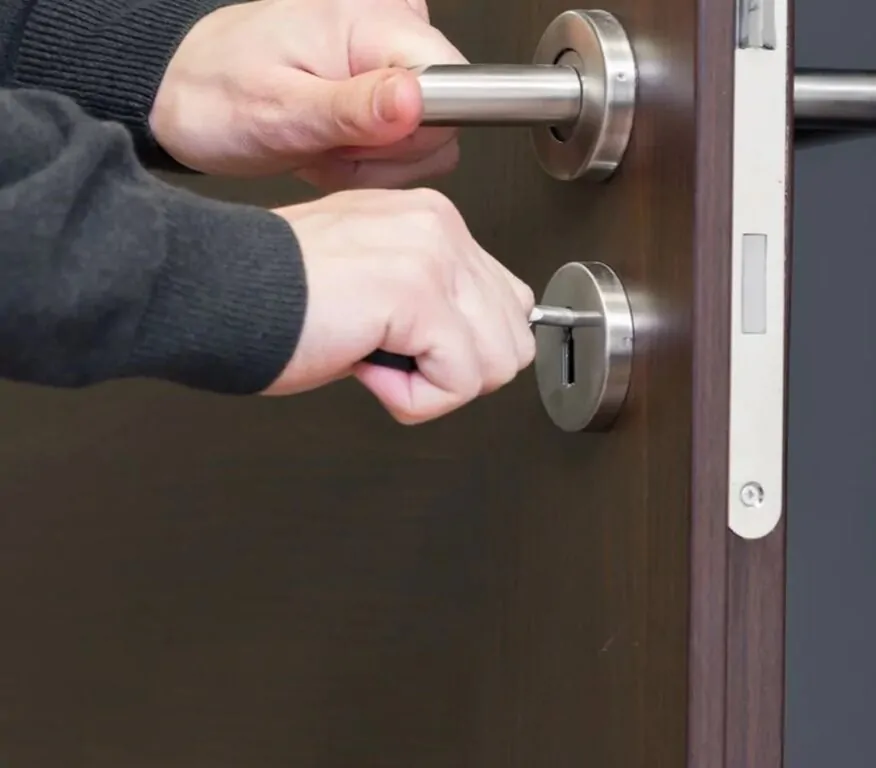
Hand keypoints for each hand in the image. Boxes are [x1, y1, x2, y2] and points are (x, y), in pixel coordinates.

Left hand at [151, 0, 462, 190]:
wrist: (184, 92)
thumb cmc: (215, 94)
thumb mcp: (278, 113)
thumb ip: (351, 110)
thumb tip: (416, 103)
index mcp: (370, 19)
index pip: (454, 86)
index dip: (410, 133)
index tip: (358, 138)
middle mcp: (388, 23)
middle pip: (445, 120)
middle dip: (385, 154)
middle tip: (329, 144)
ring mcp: (387, 51)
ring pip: (429, 139)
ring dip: (373, 161)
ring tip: (322, 141)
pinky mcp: (384, 77)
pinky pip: (409, 140)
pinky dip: (367, 156)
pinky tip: (329, 139)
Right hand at [264, 188, 535, 423]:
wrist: (213, 290)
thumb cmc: (274, 297)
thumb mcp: (375, 284)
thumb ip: (435, 300)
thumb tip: (479, 345)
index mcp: (432, 220)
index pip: (508, 303)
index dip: (460, 349)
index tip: (401, 344)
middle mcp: (439, 228)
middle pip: (512, 339)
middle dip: (454, 372)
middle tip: (387, 357)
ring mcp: (432, 256)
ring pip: (497, 363)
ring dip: (432, 386)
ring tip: (374, 358)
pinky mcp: (417, 292)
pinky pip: (459, 382)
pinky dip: (412, 400)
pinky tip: (365, 366)